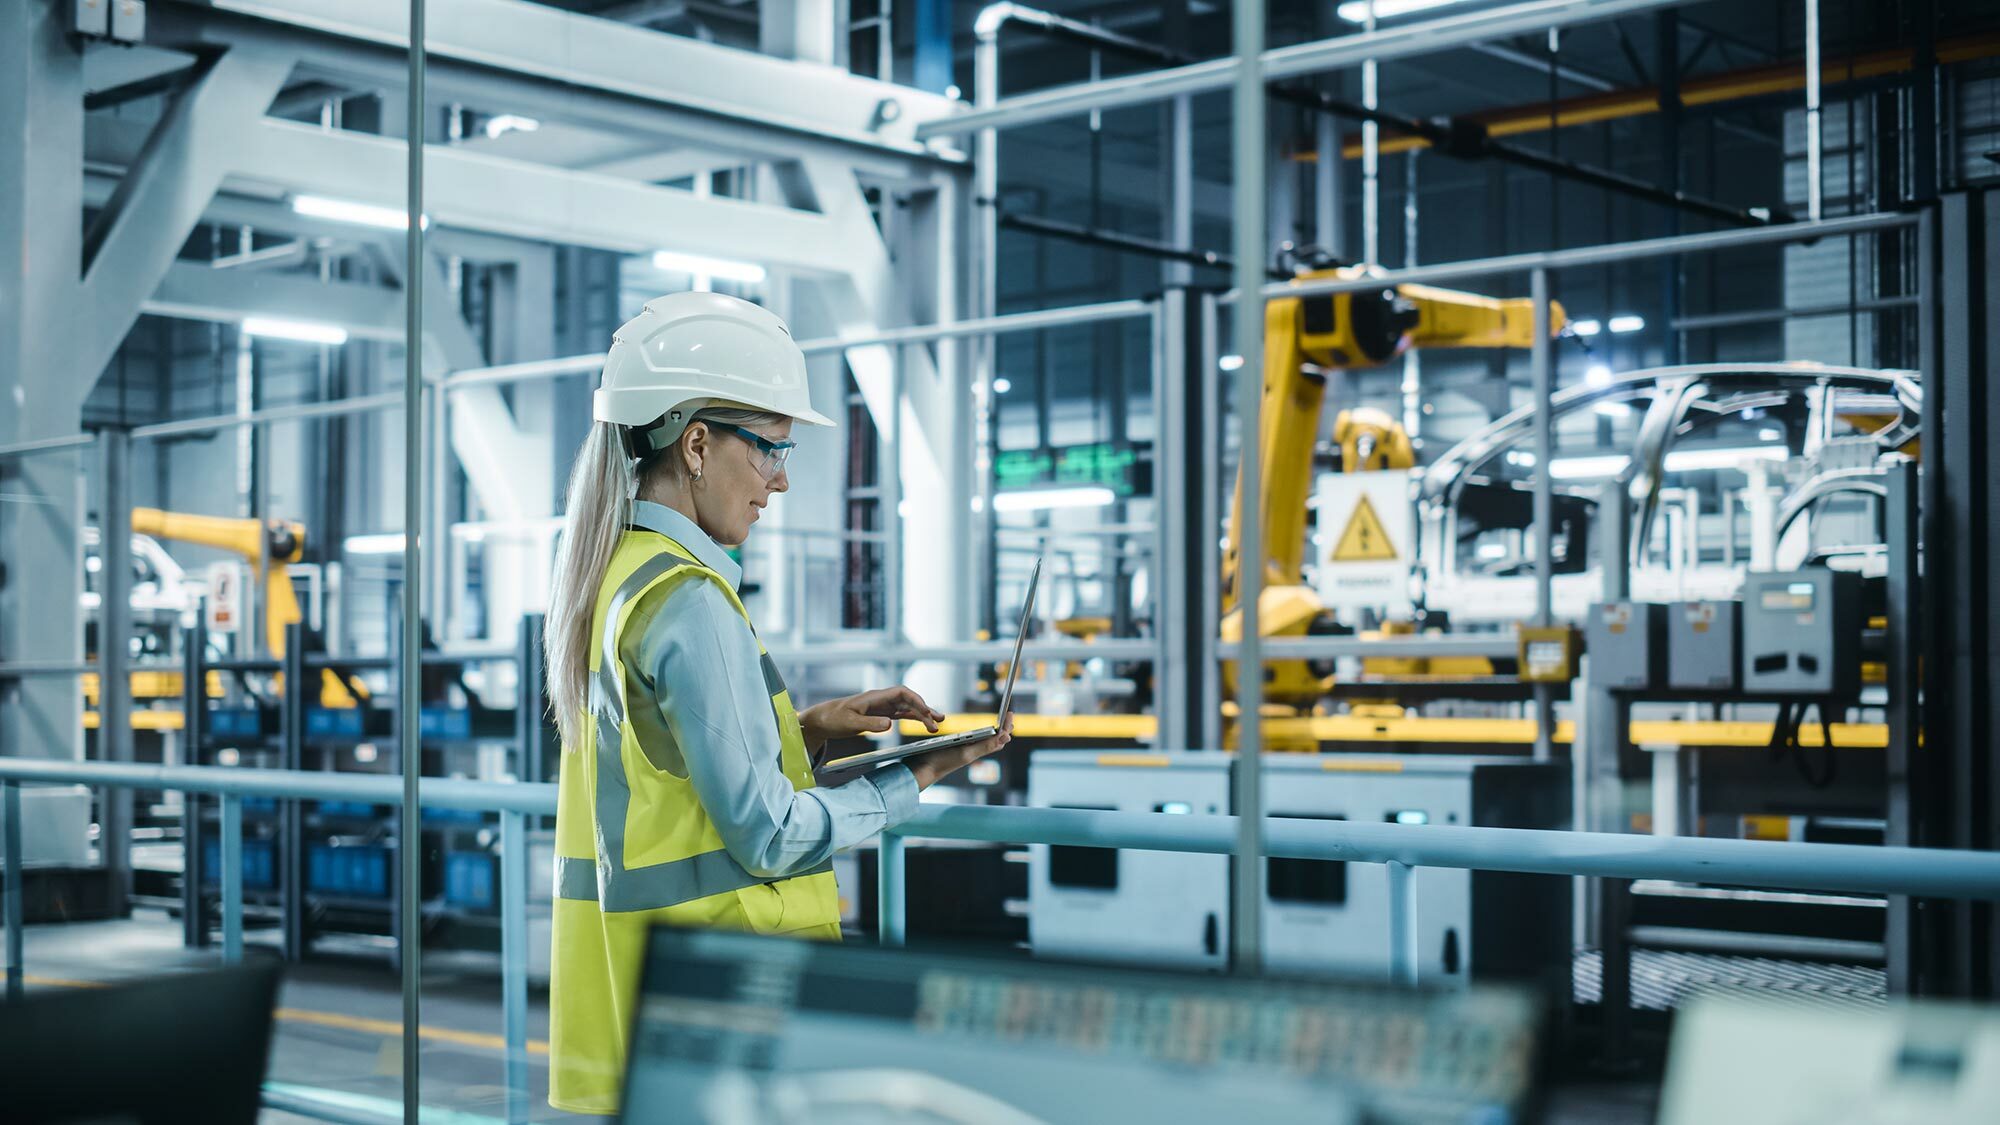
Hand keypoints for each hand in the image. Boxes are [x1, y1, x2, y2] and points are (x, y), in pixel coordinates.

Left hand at [799, 685, 944, 751]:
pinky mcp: (880, 715)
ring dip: (922, 714)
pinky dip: (913, 718)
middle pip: (908, 700)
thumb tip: (890, 724)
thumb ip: (870, 724)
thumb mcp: (850, 723)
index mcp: (875, 697)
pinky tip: (923, 723)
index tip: (925, 712)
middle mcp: (881, 700)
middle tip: (938, 722)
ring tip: (937, 723)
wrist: (822, 719)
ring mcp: (882, 707)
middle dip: (924, 709)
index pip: (901, 693)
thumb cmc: (833, 718)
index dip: (916, 700)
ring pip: (907, 707)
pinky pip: (901, 714)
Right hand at [906, 715, 1012, 789]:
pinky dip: (978, 736)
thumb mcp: (966, 752)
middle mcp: (973, 751)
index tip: (1010, 712)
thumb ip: (985, 745)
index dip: (1006, 726)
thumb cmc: (942, 761)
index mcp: (978, 750)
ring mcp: (964, 751)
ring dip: (992, 733)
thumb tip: (1007, 737)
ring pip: (984, 742)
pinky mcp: (955, 750)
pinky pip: (972, 742)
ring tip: (997, 726)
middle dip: (1003, 729)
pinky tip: (975, 735)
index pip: (998, 738)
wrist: (923, 769)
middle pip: (994, 740)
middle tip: (1008, 716)